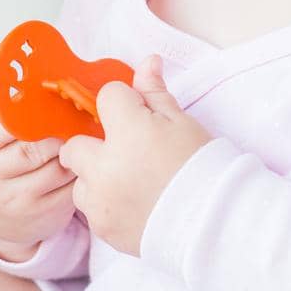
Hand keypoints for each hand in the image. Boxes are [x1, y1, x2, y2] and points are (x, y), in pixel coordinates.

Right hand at [0, 108, 78, 262]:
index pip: (3, 125)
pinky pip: (72, 187)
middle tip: (71, 117)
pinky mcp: (45, 216)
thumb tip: (46, 93)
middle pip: (35, 148)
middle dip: (58, 130)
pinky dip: (80, 171)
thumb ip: (5, 120)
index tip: (46, 102)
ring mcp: (17, 203)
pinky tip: (80, 162)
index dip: (30, 113)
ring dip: (74, 150)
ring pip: (59, 167)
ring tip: (78, 137)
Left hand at [58, 54, 211, 255]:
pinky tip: (134, 204)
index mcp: (127, 132)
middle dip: (93, 145)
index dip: (125, 104)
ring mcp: (100, 201)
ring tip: (130, 183)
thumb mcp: (182, 124)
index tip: (142, 118)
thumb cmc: (202, 169)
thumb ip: (155, 93)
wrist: (216, 224)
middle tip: (125, 153)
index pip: (107, 97)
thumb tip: (147, 61)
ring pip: (79, 181)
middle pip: (73, 145)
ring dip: (96, 178)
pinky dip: (105, 205)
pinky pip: (91, 210)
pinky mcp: (103, 228)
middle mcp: (104, 166)